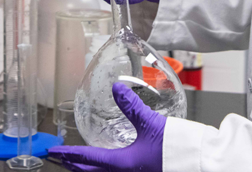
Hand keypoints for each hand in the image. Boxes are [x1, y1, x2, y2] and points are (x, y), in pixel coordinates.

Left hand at [48, 82, 165, 171]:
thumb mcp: (151, 124)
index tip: (53, 152)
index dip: (67, 154)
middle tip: (60, 158)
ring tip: (78, 162)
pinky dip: (104, 170)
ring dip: (87, 169)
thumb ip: (131, 106)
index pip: (86, 159)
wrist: (199, 165)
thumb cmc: (175, 149)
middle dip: (73, 165)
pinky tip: (108, 163)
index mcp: (121, 164)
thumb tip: (116, 87)